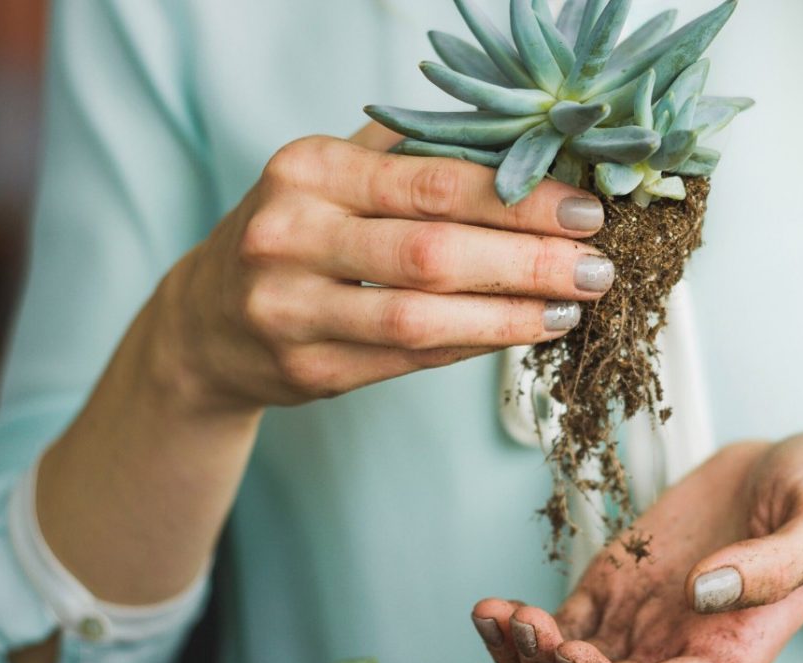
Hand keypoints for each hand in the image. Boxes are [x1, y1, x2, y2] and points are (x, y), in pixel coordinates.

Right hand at [151, 126, 612, 411]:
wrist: (206, 321)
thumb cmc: (295, 231)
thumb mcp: (333, 176)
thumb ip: (414, 157)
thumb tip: (529, 152)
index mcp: (309, 170)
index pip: (431, 182)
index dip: (516, 199)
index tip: (584, 210)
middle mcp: (289, 236)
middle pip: (432, 254)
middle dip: (528, 262)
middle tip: (597, 268)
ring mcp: (290, 310)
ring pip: (421, 318)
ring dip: (510, 316)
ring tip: (571, 309)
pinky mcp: (306, 370)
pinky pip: (409, 359)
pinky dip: (472, 344)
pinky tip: (519, 332)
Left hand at [472, 432, 802, 662]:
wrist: (793, 467)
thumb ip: (776, 563)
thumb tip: (707, 591)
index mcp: (734, 652)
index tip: (590, 660)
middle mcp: (681, 649)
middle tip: (540, 634)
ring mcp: (641, 620)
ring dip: (530, 656)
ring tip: (506, 617)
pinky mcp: (614, 585)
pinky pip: (559, 622)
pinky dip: (519, 626)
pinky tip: (491, 609)